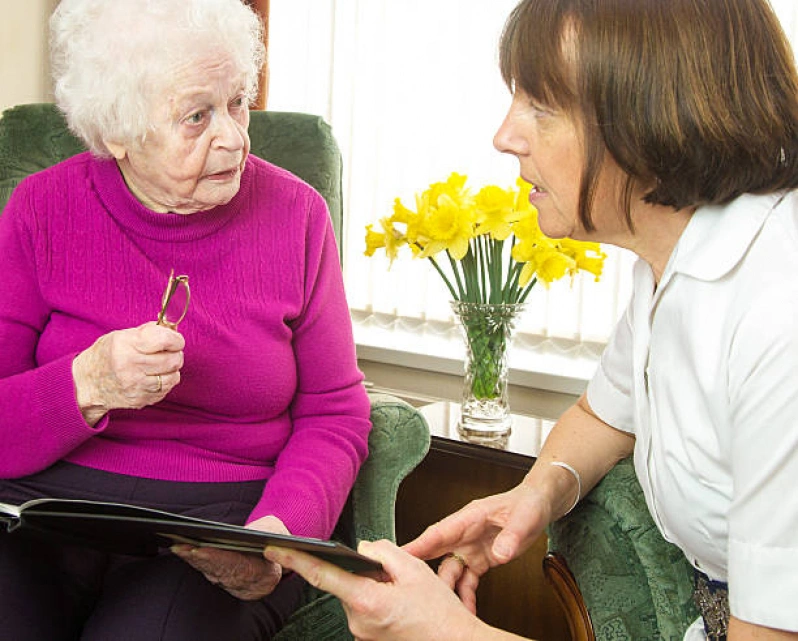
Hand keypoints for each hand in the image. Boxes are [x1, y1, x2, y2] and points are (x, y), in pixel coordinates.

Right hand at [72, 321, 184, 423]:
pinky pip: (167, 389)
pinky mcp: (141, 400)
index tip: (175, 339)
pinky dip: (166, 381)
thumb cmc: (106, 355)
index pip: (163, 340)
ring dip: (172, 369)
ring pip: (174, 376)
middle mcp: (130, 367)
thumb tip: (172, 329)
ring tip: (161, 364)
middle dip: (176, 353)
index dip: (175, 338)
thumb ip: (148, 331)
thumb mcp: (121, 335)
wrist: (87, 384)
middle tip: (170, 351)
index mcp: (125, 345)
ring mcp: (136, 386)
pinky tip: (154, 376)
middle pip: (173, 360)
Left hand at [172, 516, 287, 600]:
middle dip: (197, 558)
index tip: (202, 550)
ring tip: (177, 546)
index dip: (217, 557)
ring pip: (207, 569)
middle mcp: (240, 579)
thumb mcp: (276, 535)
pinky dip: (191, 560)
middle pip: (215, 568)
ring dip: (191, 559)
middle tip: (182, 547)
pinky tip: (179, 550)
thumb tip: (254, 531)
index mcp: (258, 570)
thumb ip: (267, 533)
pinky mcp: (217, 574)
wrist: (272, 567)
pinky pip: (203, 568)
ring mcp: (227, 579)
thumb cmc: (272, 543)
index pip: (234, 564)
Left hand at [265, 539, 485, 640]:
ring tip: (403, 594)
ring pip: (356, 595)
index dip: (295, 559)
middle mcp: (358, 621)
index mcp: (366, 601)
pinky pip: (364, 608)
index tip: (274, 548)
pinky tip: (400, 605)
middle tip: (396, 577)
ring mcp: (362, 633)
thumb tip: (362, 548)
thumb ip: (382, 551)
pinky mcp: (368, 638)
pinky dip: (376, 600)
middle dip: (363, 571)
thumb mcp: (414, 569)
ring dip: (372, 587)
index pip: (321, 575)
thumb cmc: (438, 612)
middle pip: (345, 582)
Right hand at [402, 482, 548, 612]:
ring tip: (448, 608)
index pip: (438, 532)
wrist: (538, 507)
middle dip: (421, 570)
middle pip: (436, 552)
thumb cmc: (527, 504)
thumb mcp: (524, 518)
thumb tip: (499, 553)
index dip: (418, 544)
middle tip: (409, 587)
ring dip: (447, 589)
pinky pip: (467, 580)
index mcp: (469, 518)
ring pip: (450, 571)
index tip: (401, 555)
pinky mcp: (479, 560)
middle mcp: (464, 533)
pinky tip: (466, 608)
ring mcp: (470, 548)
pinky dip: (465, 595)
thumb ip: (511, 535)